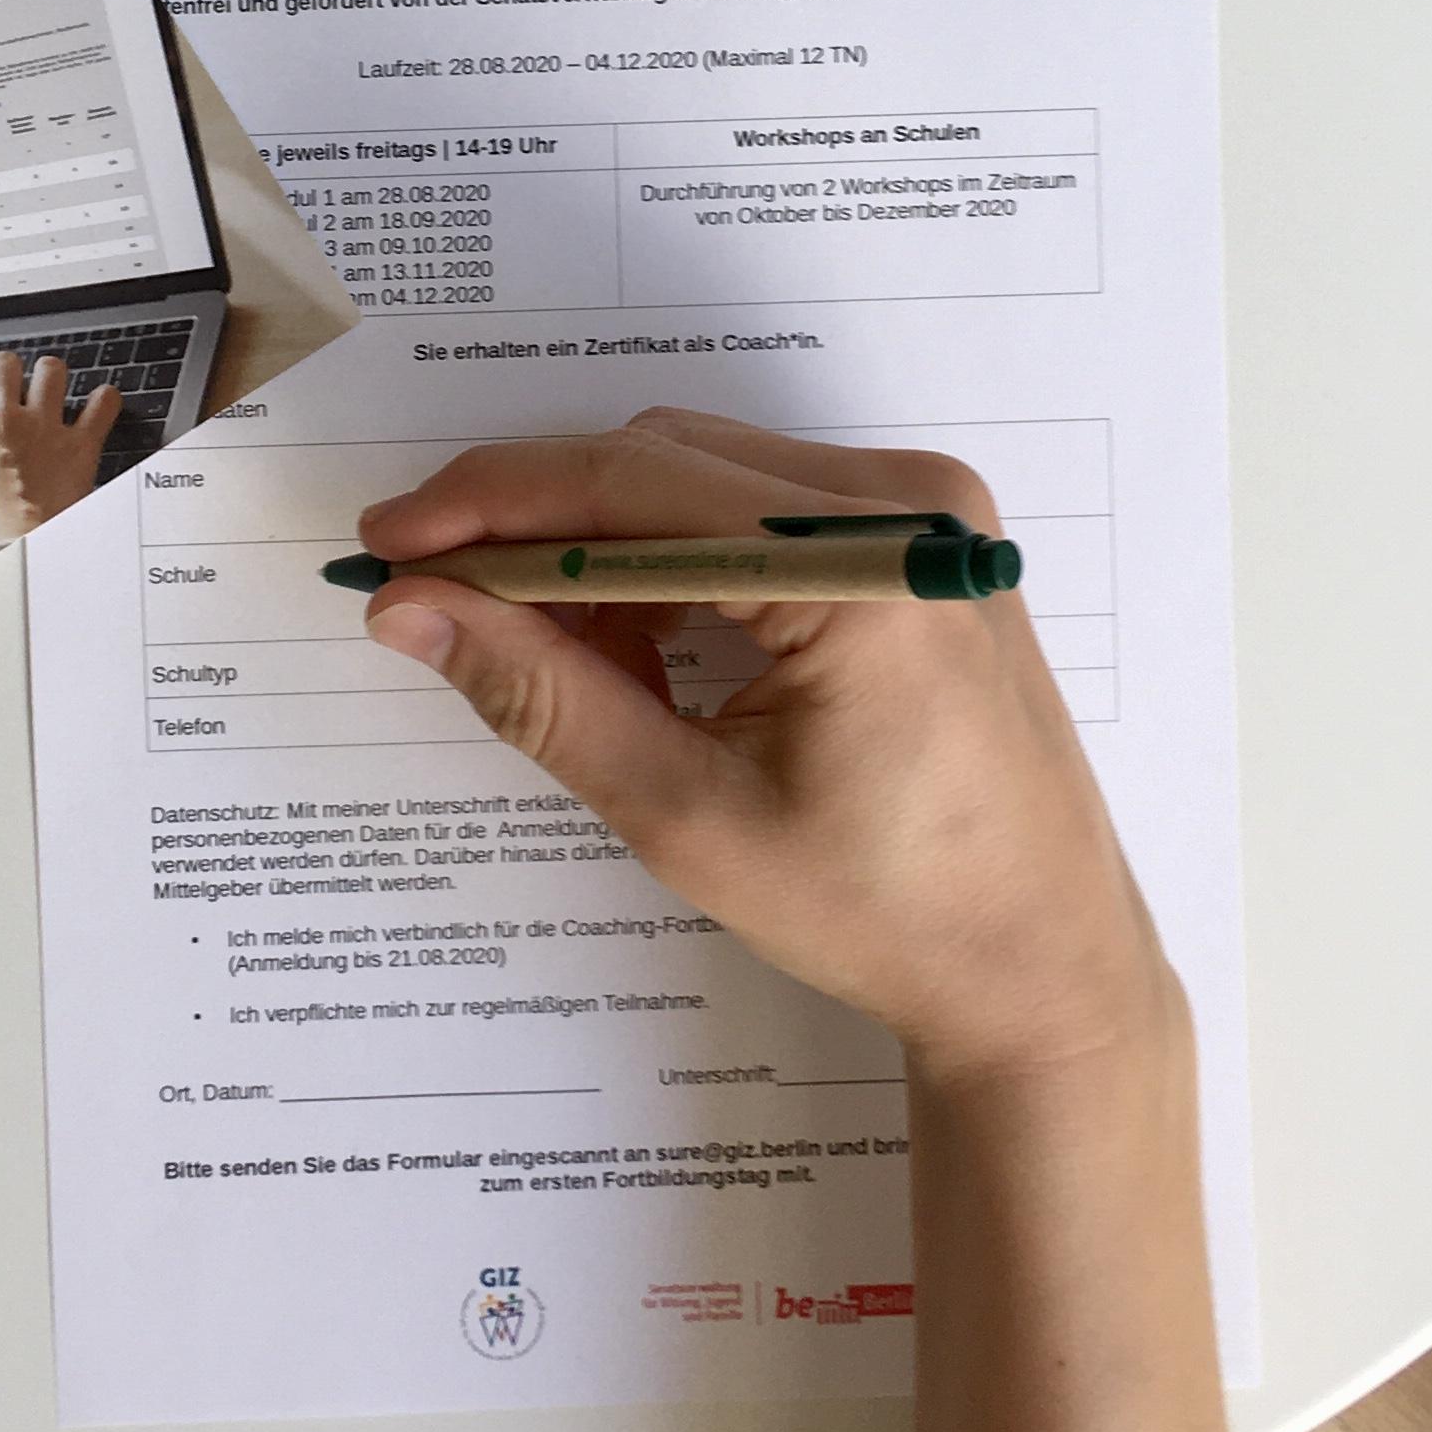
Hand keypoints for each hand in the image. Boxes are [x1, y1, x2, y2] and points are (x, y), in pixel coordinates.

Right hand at [0, 350, 123, 568]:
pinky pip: (102, 405)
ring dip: (50, 377)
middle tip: (9, 389)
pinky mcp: (79, 444)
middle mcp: (0, 417)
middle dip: (4, 372)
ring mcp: (42, 426)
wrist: (14, 555)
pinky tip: (101, 404)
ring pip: (50, 371)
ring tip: (51, 389)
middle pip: (2, 365)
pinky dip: (105, 401)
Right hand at [358, 409, 1172, 1087]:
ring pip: (707, 480)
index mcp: (862, 571)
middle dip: (540, 528)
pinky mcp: (928, 540)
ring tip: (554, 662)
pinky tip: (642, 653)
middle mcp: (905, 508)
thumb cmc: (887, 916)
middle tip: (439, 606)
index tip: (386, 539)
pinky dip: (683, 564)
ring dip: (609, 549)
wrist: (1044, 968)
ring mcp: (927, 515)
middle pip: (665, 463)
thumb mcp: (690, 815)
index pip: (630, 485)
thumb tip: (413, 611)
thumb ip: (545, 697)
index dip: (489, 502)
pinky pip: (766, 511)